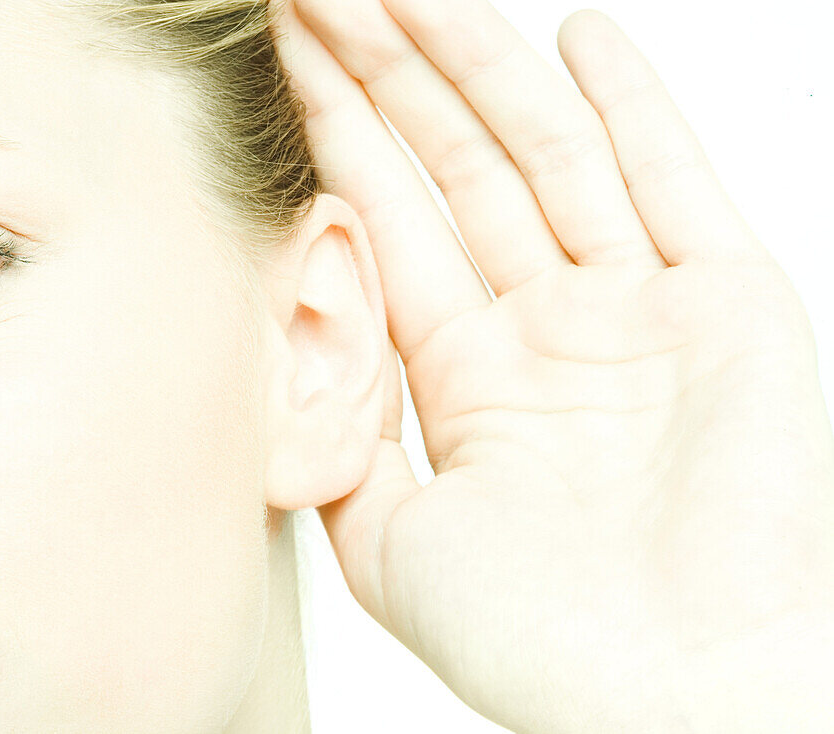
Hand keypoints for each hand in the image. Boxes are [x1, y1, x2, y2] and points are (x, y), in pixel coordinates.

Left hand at [273, 1, 833, 730]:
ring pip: (545, 155)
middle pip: (453, 169)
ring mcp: (635, 312)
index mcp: (468, 379)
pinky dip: (633, 108)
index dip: (337, 139)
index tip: (287, 63)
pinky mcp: (730, 304)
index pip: (389, 224)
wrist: (675, 694)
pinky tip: (580, 40)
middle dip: (388, 77)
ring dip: (477, 66)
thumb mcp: (391, 543)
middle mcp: (547, 332)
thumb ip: (344, 454)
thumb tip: (288, 383)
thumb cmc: (542, 645)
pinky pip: (674, 182)